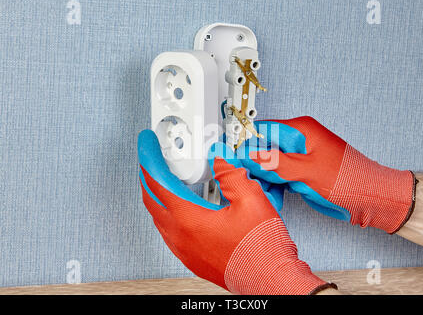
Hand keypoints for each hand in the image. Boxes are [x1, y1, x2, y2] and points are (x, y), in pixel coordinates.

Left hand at [138, 129, 333, 293]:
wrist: (270, 279)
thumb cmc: (261, 250)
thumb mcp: (250, 198)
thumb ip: (230, 174)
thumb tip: (219, 161)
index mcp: (189, 219)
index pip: (158, 182)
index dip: (150, 159)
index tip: (148, 146)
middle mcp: (181, 237)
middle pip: (151, 200)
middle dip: (149, 176)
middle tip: (152, 161)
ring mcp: (185, 251)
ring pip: (159, 217)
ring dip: (157, 196)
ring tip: (165, 181)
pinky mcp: (192, 259)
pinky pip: (169, 232)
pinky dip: (168, 214)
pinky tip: (181, 209)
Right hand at [238, 116, 415, 233]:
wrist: (370, 199)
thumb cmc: (350, 180)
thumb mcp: (308, 171)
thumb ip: (277, 163)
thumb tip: (251, 156)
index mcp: (301, 131)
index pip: (264, 130)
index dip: (246, 142)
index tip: (233, 155)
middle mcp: (299, 142)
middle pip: (264, 148)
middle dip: (254, 164)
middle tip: (245, 177)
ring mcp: (299, 158)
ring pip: (269, 164)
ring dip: (263, 178)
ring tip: (261, 190)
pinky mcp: (301, 173)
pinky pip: (279, 176)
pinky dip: (273, 186)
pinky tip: (271, 195)